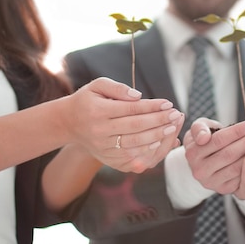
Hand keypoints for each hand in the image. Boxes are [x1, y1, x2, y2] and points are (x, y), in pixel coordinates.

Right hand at [62, 77, 183, 172]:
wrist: (68, 123)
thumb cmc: (87, 100)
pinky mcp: (106, 158)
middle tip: (176, 115)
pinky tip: (159, 142)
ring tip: (172, 128)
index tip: (168, 103)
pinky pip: (130, 156)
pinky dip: (147, 150)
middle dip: (159, 121)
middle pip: (136, 127)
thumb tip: (138, 95)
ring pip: (135, 143)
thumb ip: (117, 88)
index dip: (152, 106)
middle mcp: (100, 131)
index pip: (131, 109)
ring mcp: (103, 147)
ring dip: (157, 136)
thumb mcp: (97, 86)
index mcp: (98, 111)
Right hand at [184, 118, 244, 193]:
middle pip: (229, 154)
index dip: (238, 131)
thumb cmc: (205, 138)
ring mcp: (211, 182)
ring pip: (236, 167)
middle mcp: (199, 170)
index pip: (219, 140)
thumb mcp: (199, 128)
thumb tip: (203, 137)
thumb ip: (199, 128)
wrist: (203, 160)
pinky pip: (240, 178)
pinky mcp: (222, 189)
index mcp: (192, 153)